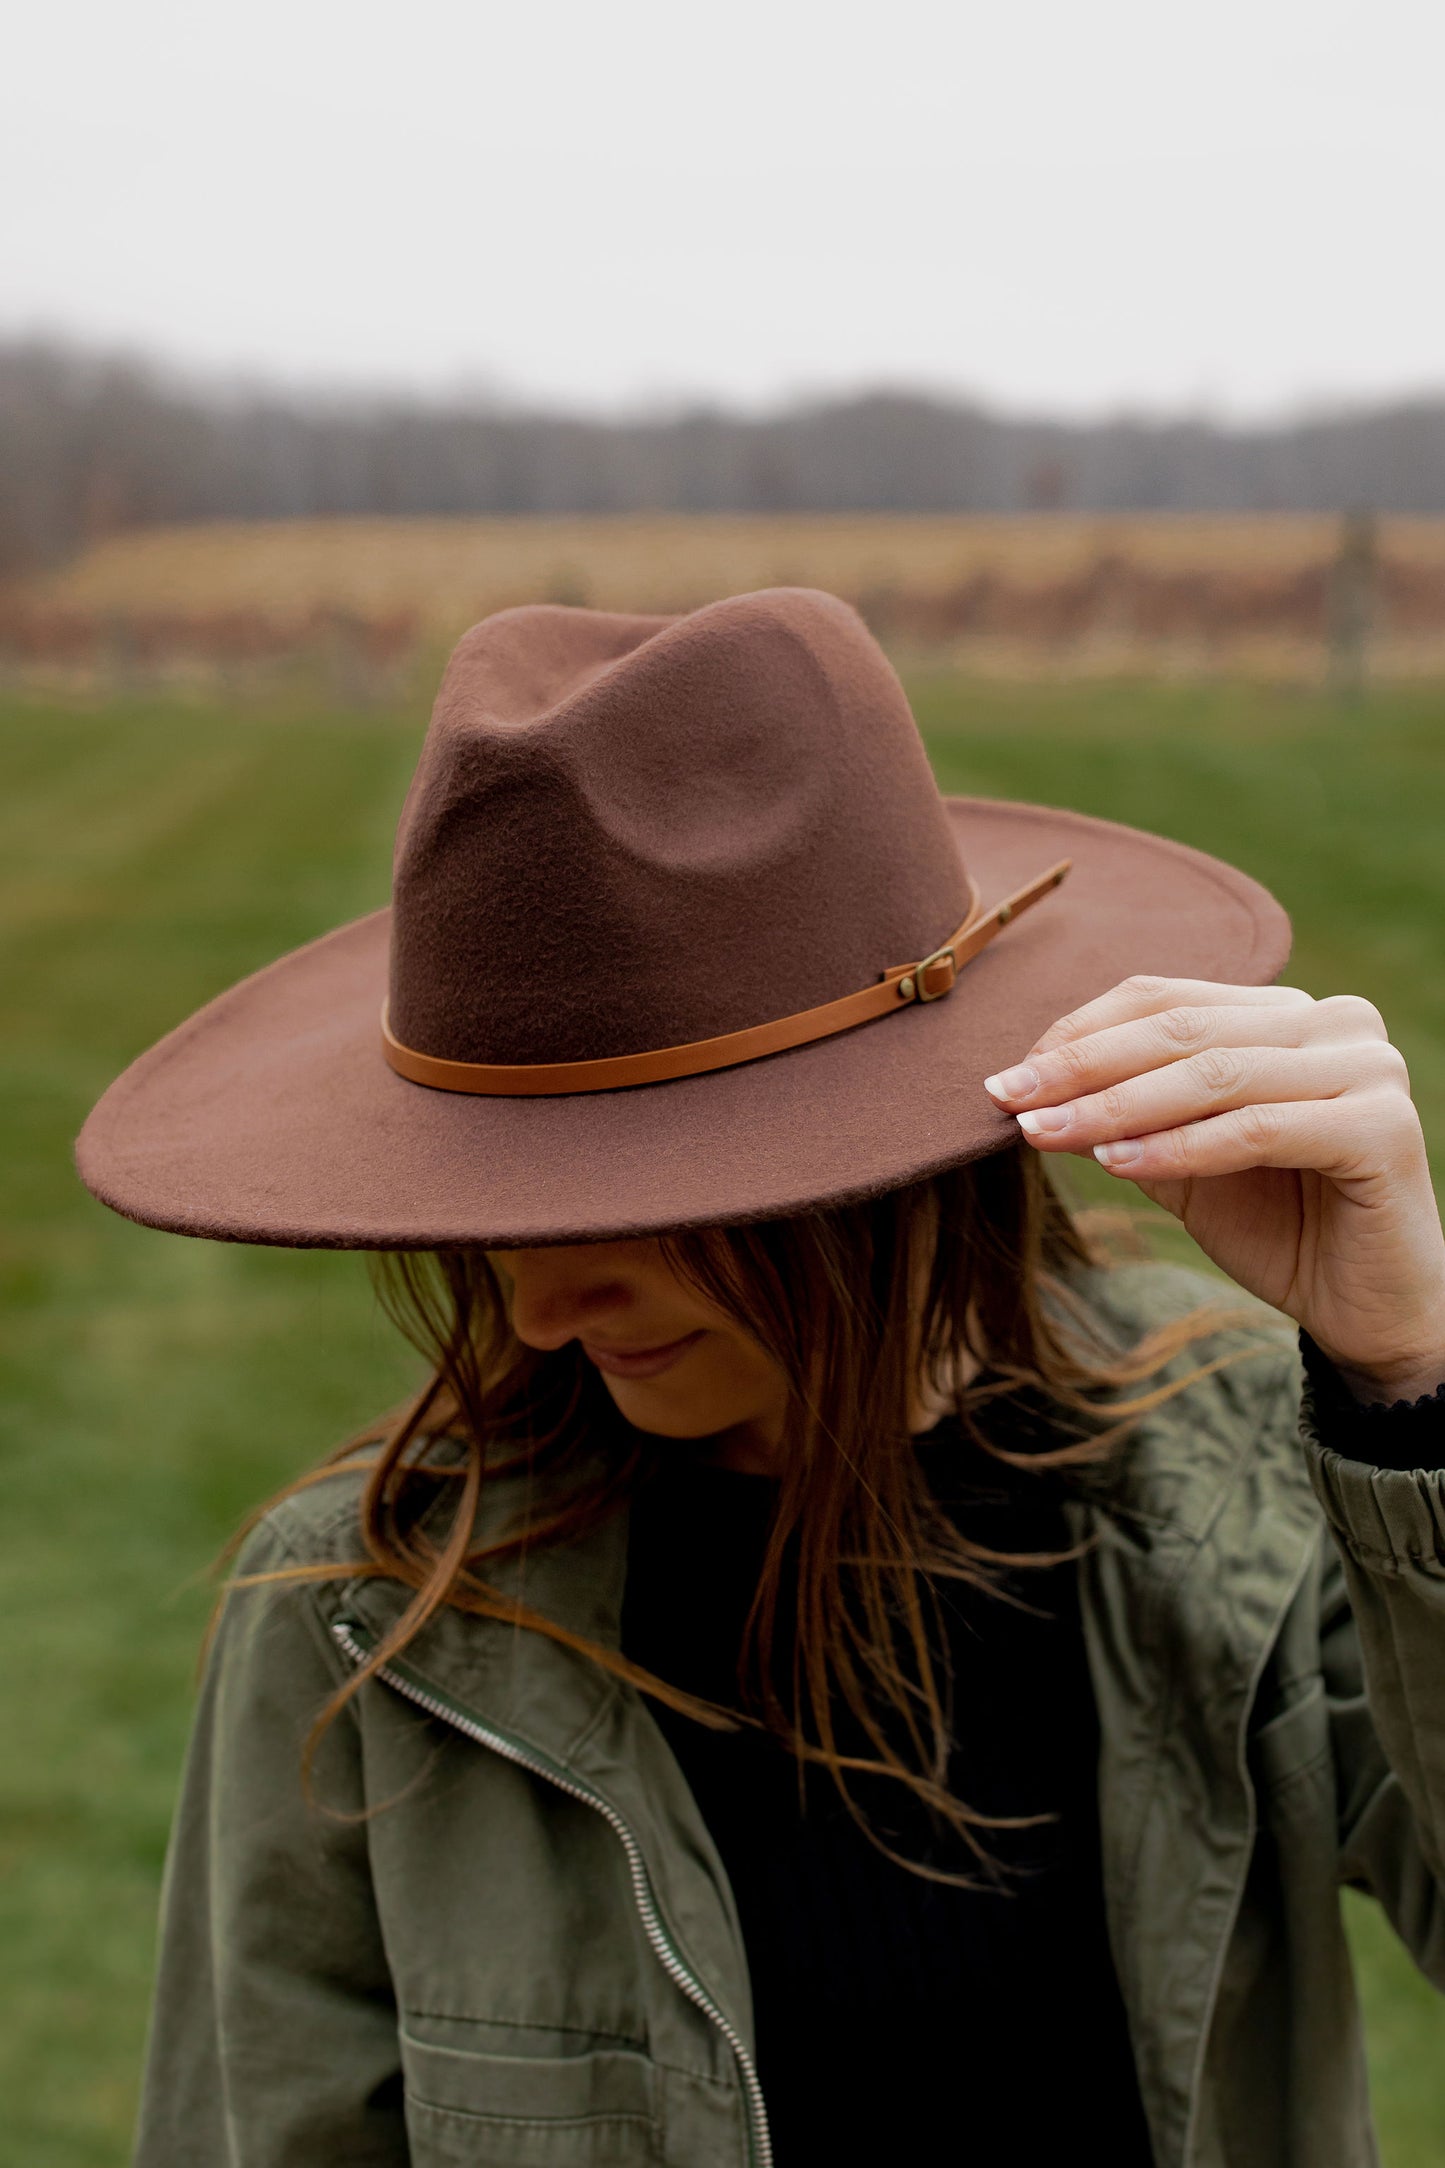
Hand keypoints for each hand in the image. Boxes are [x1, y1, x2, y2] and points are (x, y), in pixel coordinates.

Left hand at [983, 976, 1444, 1404]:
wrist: (1366, 1311)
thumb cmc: (1277, 1228)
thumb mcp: (1180, 1163)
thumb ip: (1122, 1118)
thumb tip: (1027, 1089)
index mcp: (1287, 1014)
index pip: (1166, 999)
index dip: (1080, 1032)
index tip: (1008, 1078)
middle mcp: (1335, 1022)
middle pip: (1183, 1029)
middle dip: (1083, 1066)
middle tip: (1008, 1096)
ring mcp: (1367, 1067)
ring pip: (1215, 1075)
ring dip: (1117, 1106)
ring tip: (1044, 1132)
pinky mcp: (1382, 1127)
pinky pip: (1256, 1128)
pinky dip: (1179, 1146)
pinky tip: (1116, 1164)